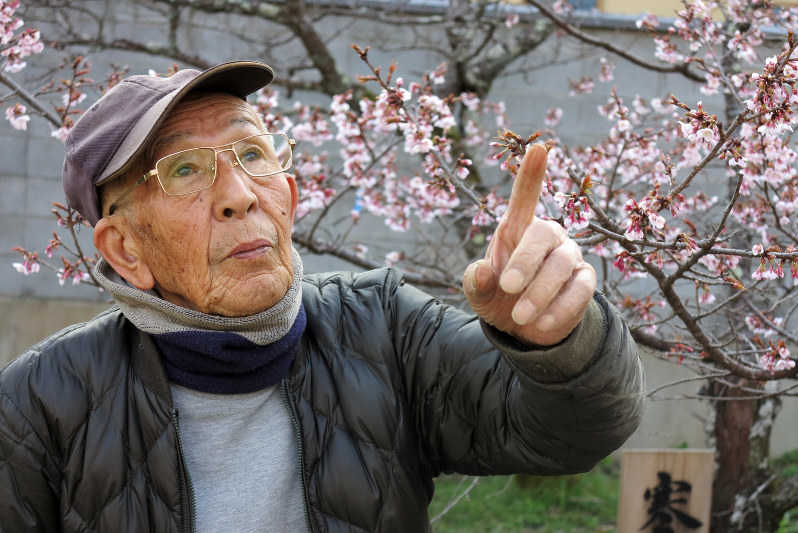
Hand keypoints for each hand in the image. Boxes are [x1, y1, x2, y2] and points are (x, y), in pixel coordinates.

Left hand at [463, 143, 595, 346]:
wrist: (523, 329)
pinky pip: (580, 290)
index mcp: (516, 229)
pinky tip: (542, 324)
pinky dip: (560, 308)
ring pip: (562, 264)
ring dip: (539, 292)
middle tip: (507, 287)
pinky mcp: (584, 282)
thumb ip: (474, 281)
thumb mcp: (477, 293)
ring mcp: (569, 256)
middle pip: (544, 233)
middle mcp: (547, 236)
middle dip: (525, 261)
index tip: (538, 148)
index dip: (531, 174)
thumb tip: (482, 271)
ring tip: (519, 316)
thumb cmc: (497, 297)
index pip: (525, 196)